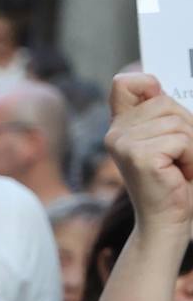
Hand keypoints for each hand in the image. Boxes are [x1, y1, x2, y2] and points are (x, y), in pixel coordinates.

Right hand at [104, 73, 192, 240]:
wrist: (168, 218)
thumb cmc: (175, 179)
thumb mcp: (169, 137)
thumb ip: (164, 112)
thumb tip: (156, 86)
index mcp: (121, 126)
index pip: (123, 83)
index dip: (145, 82)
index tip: (157, 97)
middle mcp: (115, 133)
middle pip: (165, 103)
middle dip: (185, 126)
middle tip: (179, 154)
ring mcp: (123, 144)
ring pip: (177, 122)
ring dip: (190, 145)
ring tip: (179, 166)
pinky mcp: (139, 157)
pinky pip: (181, 140)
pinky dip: (190, 156)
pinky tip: (178, 173)